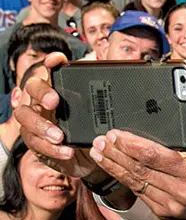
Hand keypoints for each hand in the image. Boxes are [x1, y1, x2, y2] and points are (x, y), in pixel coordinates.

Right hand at [14, 53, 104, 180]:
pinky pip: (36, 143)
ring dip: (42, 126)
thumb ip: (105, 104)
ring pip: (25, 116)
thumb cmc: (92, 132)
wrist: (88, 159)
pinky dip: (51, 148)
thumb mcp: (101, 119)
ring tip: (59, 136)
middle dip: (42, 92)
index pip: (52, 70)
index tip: (59, 60)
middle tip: (54, 101)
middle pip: (32, 88)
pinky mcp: (35, 141)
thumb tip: (125, 91)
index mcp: (59, 90)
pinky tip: (66, 152)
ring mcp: (36, 120)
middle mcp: (42, 101)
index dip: (53, 62)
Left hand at [89, 130, 185, 219]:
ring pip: (137, 184)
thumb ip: (177, 159)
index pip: (153, 156)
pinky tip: (118, 173)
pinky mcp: (165, 218)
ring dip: (116, 169)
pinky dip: (129, 183)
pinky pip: (143, 197)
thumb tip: (147, 147)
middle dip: (116, 154)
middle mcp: (180, 192)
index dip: (130, 144)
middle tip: (100, 143)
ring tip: (101, 156)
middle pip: (140, 170)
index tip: (115, 135)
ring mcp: (171, 208)